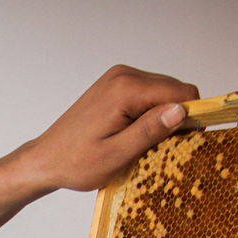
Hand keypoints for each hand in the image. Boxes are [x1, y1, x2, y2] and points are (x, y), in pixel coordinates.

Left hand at [23, 65, 199, 191]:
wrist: (46, 159)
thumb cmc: (76, 163)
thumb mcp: (117, 154)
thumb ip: (150, 131)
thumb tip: (181, 111)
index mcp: (126, 89)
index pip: (182, 93)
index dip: (191, 117)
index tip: (186, 142)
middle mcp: (124, 75)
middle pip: (175, 91)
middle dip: (176, 118)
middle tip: (160, 148)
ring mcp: (119, 77)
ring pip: (164, 93)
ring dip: (162, 117)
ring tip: (143, 142)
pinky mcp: (116, 85)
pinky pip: (149, 94)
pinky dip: (150, 113)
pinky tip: (135, 133)